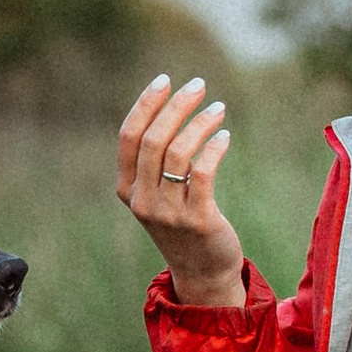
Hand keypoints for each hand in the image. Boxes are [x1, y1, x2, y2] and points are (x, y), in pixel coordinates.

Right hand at [116, 75, 244, 305]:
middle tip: (198, 85)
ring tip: (218, 109)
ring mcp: (168, 212)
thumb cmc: (182, 223)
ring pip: (179, 153)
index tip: (165, 80)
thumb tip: (170, 108)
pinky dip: (214, 147)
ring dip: (200, 123)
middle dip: (176, 106)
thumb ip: (155, 161)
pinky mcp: (198, 220)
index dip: (145, 104)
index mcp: (126, 189)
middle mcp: (142, 200)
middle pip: (154, 140)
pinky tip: (224, 136)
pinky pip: (204, 173)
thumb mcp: (157, 194)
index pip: (129, 137)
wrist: (202, 272)